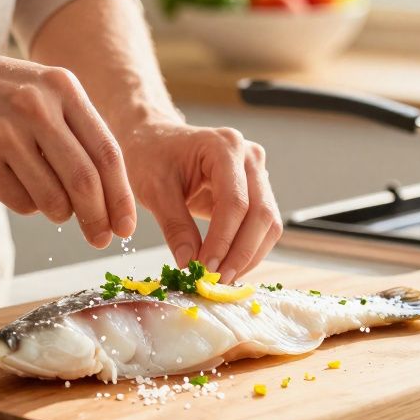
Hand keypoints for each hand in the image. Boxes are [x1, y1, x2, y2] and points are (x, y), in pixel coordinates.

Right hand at [0, 42, 136, 247]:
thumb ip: (74, 128)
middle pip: (85, 182)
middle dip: (98, 219)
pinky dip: (25, 204)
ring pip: (53, 200)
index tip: (126, 225)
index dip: (121, 196)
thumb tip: (108, 192)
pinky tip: (9, 180)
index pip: (107, 153)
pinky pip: (20, 203)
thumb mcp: (38, 88)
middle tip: (100, 239)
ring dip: (58, 212)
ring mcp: (5, 134)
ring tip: (45, 196)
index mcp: (62, 87)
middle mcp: (37, 107)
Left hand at [120, 121, 281, 282]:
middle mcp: (249, 157)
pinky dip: (247, 248)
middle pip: (261, 213)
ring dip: (249, 255)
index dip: (223, 240)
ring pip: (268, 223)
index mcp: (224, 147)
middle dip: (241, 252)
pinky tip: (227, 265)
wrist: (154, 138)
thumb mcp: (154, 189)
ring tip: (221, 278)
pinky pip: (261, 224)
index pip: (235, 202)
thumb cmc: (151, 155)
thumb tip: (190, 264)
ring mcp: (256, 172)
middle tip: (217, 280)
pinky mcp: (255, 190)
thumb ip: (174, 226)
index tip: (206, 268)